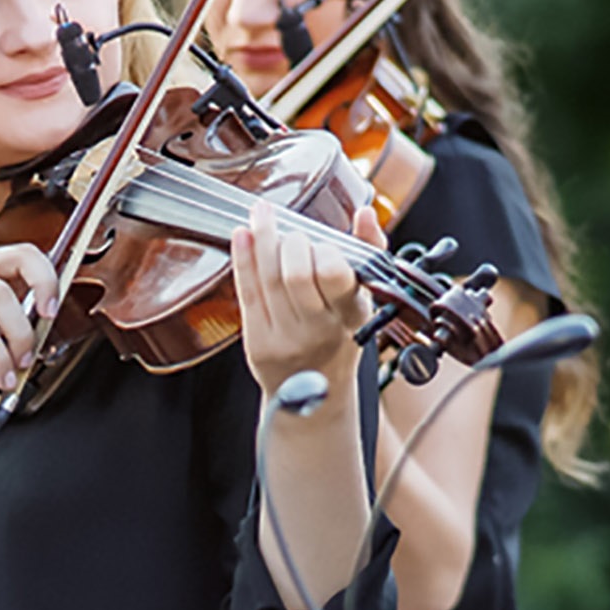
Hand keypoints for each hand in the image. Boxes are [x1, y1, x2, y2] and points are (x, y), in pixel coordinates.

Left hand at [231, 202, 382, 394]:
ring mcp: (285, 338)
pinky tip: (242, 234)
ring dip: (262, 239)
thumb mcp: (363, 301)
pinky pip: (246, 293)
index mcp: (350, 316)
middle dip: (291, 242)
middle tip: (293, 234)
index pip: (334, 275)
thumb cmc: (340, 338)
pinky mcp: (257, 342)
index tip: (322, 243)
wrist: (316, 396)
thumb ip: (367, 253)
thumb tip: (364, 213)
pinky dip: (242, 259)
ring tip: (262, 213)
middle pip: (294, 274)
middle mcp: (317, 330)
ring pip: (268, 279)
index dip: (324, 250)